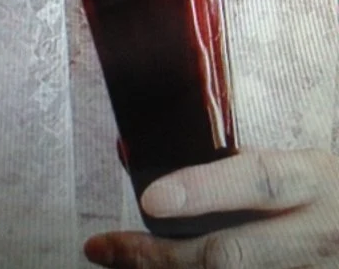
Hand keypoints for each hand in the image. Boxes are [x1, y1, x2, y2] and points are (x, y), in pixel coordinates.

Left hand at [85, 148, 338, 267]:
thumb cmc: (327, 198)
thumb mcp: (302, 169)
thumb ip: (244, 169)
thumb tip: (164, 163)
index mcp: (310, 182)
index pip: (257, 181)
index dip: (203, 191)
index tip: (151, 199)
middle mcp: (313, 236)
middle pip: (229, 255)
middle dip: (158, 257)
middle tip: (104, 248)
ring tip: (117, 262)